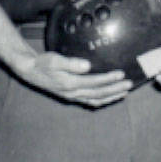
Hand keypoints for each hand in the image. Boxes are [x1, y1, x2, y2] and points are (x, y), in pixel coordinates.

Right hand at [16, 51, 131, 107]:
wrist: (31, 71)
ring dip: (111, 97)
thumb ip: (71, 63)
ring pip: (96, 100)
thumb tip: (87, 66)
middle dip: (115, 89)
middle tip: (129, 84)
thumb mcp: (54, 59)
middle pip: (98, 93)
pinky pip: (90, 102)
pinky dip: (102, 100)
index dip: (108, 79)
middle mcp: (72, 93)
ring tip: (125, 92)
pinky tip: (111, 97)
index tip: (121, 74)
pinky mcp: (72, 97)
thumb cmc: (43, 63)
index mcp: (69, 84)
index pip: (94, 82)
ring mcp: (72, 97)